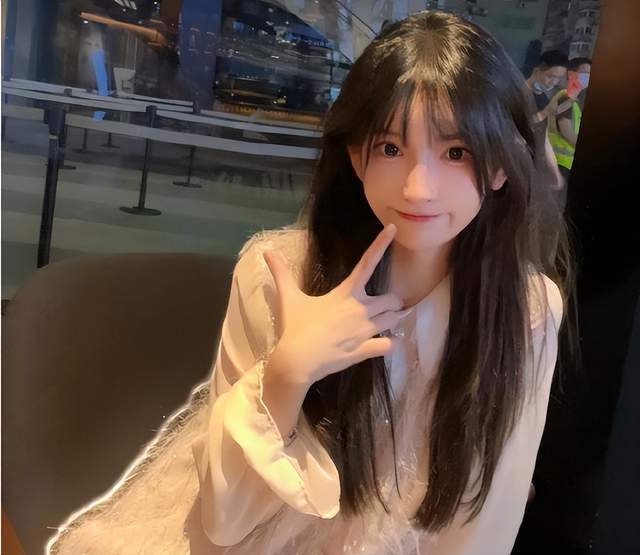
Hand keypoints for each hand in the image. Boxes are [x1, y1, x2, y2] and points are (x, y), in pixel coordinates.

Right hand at [262, 224, 410, 386]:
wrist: (297, 360)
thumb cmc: (295, 327)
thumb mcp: (289, 297)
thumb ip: (281, 273)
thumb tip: (267, 251)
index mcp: (346, 293)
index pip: (367, 263)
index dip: (380, 244)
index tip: (392, 228)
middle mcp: (361, 309)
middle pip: (392, 299)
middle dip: (390, 301)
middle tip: (383, 306)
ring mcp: (366, 331)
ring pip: (394, 319)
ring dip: (392, 319)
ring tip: (385, 321)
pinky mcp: (365, 350)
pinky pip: (388, 345)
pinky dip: (389, 344)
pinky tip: (384, 343)